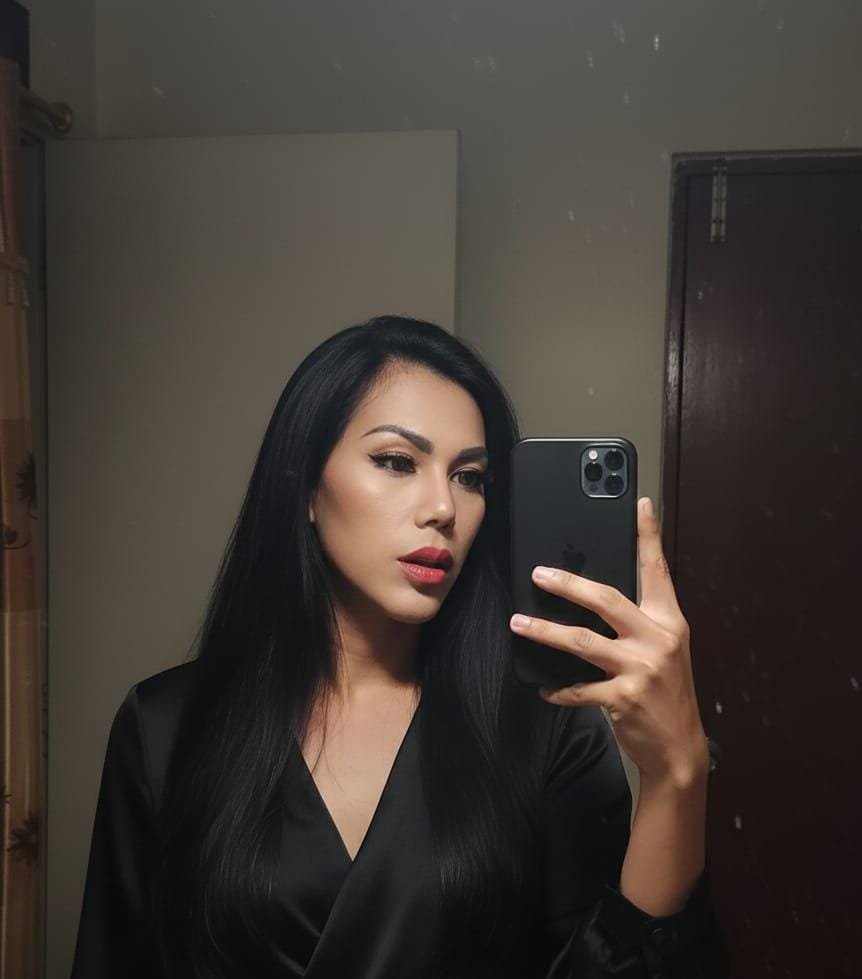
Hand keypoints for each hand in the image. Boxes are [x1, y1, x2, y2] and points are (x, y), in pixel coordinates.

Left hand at [508, 497, 708, 786]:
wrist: (680, 747)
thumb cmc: (666, 693)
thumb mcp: (664, 649)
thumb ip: (638, 622)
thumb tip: (592, 597)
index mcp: (669, 622)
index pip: (658, 571)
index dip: (648, 536)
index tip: (641, 503)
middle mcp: (658, 640)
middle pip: (607, 600)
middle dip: (568, 584)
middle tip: (537, 574)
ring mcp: (641, 669)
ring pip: (582, 641)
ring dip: (545, 632)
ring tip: (518, 624)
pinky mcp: (624, 698)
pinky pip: (579, 687)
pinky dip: (557, 687)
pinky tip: (544, 686)